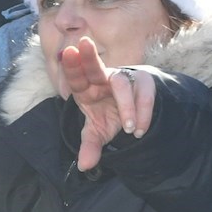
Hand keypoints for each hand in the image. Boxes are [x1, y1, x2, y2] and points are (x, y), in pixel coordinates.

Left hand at [59, 38, 157, 171]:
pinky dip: (143, 111)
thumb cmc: (111, 117)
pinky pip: (144, 92)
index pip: (76, 79)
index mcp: (87, 89)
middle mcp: (103, 79)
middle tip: (82, 44)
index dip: (71, 67)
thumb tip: (83, 166)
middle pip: (95, 67)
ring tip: (129, 129)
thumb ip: (90, 146)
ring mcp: (124, 78)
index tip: (67, 52)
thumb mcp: (99, 133)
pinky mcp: (143, 82)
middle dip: (88, 58)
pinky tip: (140, 129)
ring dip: (126, 106)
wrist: (137, 112)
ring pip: (123, 84)